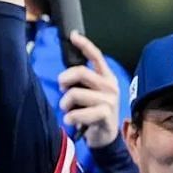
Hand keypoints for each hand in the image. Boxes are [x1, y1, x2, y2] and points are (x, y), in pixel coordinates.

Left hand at [57, 32, 120, 148]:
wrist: (105, 137)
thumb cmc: (93, 113)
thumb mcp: (90, 94)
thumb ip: (82, 83)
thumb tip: (63, 78)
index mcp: (107, 77)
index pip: (96, 56)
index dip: (84, 44)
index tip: (73, 35)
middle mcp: (110, 86)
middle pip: (81, 72)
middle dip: (65, 79)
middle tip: (62, 89)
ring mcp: (109, 100)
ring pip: (75, 94)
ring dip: (65, 104)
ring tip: (67, 110)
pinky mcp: (105, 115)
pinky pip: (78, 113)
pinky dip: (69, 118)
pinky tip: (70, 121)